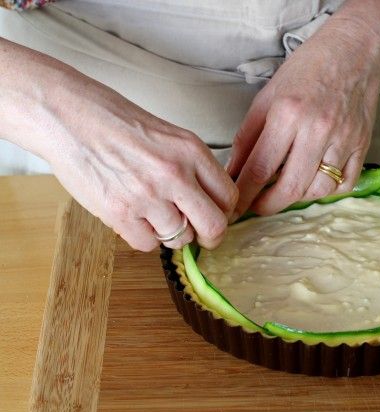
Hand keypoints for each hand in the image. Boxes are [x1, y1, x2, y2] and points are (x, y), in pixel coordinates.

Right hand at [44, 72, 236, 250]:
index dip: (224, 212)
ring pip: (179, 238)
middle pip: (214, 227)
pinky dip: (144, 237)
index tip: (215, 214)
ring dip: (171, 233)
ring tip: (154, 215)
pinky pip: (147, 245)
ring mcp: (147, 196)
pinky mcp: (119, 213)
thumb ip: (192, 167)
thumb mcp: (168, 135)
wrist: (68, 116)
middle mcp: (174, 175)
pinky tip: (135, 218)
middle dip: (210, 236)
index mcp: (191, 151)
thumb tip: (209, 200)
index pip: (228, 197)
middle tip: (200, 234)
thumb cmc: (116, 122)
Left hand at [227, 17, 379, 217]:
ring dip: (297, 197)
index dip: (244, 195)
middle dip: (268, 206)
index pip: (259, 168)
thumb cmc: (307, 69)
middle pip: (290, 188)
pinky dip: (326, 191)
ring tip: (285, 188)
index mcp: (287, 113)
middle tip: (257, 207)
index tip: (234, 208)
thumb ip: (248, 137)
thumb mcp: (267, 97)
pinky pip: (344, 184)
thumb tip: (233, 172)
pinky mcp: (362, 145)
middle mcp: (317, 129)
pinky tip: (313, 181)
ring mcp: (344, 139)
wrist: (354, 51)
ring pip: (318, 190)